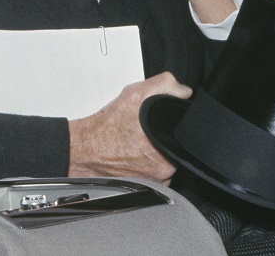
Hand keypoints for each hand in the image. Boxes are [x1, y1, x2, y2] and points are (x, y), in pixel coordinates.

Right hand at [68, 73, 190, 181]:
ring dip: (160, 152)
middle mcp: (164, 170)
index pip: (188, 135)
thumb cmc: (107, 127)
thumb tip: (183, 91)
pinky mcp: (147, 189)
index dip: (178, 124)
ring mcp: (156, 182)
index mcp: (167, 148)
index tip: (165, 121)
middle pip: (178, 147)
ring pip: (169, 162)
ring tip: (142, 141)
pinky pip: (158, 174)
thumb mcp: (136, 94)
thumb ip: (165, 85)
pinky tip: (137, 153)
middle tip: (148, 129)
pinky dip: (150, 164)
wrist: (86, 149)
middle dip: (167, 136)